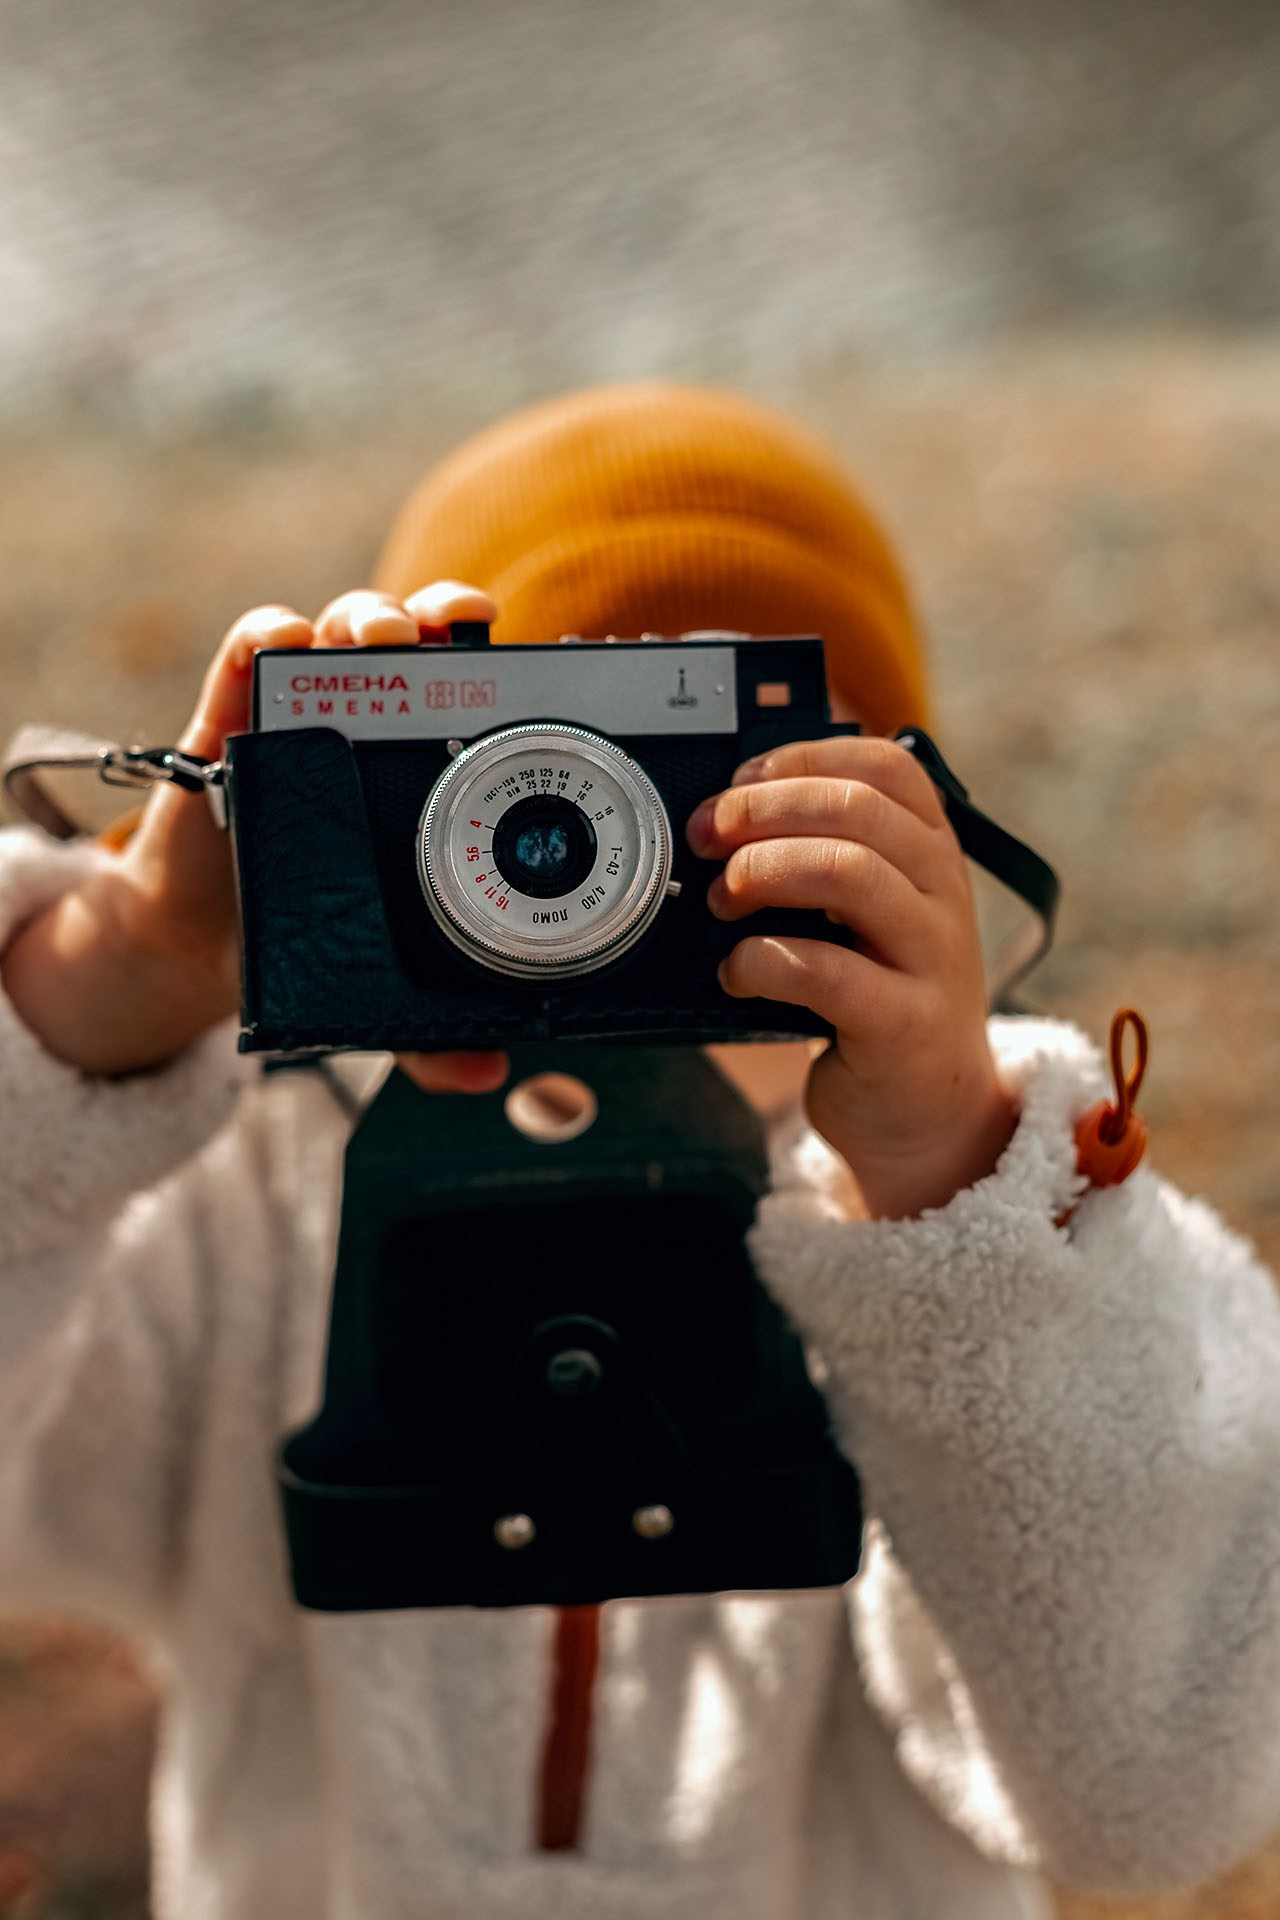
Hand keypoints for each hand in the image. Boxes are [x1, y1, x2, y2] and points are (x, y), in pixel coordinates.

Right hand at [1, 582, 507, 1092]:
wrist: (202, 942)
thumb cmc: (307, 937)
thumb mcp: (373, 989)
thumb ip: (427, 1033)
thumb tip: (489, 1072)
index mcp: (427, 773)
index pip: (481, 697)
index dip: (515, 670)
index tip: (548, 671)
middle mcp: (372, 728)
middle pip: (424, 640)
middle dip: (449, 614)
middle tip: (467, 632)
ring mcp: (303, 713)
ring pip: (344, 627)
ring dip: (370, 616)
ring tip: (387, 643)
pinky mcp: (230, 713)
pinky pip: (247, 647)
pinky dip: (269, 633)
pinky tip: (287, 646)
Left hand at [687, 736, 1017, 1218]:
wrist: (928, 1111)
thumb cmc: (877, 1000)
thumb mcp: (865, 917)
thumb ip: (820, 861)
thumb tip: (722, 819)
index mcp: (931, 851)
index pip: (884, 765)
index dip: (801, 759)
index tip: (737, 783)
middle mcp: (942, 892)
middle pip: (858, 808)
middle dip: (761, 811)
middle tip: (705, 837)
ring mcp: (931, 958)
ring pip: (849, 873)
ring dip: (762, 872)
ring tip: (720, 901)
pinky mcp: (904, 1025)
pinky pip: (825, 971)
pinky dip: (759, 961)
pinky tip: (736, 973)